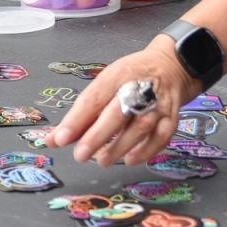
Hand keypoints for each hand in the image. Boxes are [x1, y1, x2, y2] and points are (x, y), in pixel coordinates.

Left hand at [49, 35, 193, 166]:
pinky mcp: (171, 117)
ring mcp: (158, 103)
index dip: (76, 120)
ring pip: (139, 127)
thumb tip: (54, 139)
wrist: (170, 66)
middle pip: (116, 114)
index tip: (59, 138)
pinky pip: (161, 137)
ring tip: (101, 160)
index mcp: (116, 76)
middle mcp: (138, 88)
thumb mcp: (105, 84)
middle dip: (97, 136)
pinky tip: (130, 159)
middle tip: (80, 155)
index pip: (93, 99)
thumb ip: (82, 113)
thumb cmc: (130, 77)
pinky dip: (146, 150)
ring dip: (119, 146)